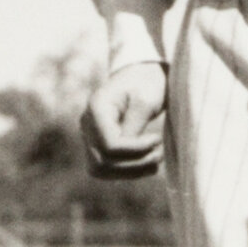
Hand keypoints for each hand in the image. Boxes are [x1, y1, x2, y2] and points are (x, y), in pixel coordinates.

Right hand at [81, 61, 168, 180]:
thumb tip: (127, 150)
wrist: (141, 75)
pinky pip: (107, 170)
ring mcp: (89, 137)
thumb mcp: (145, 100)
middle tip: (160, 153)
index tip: (157, 140)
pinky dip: (129, 171)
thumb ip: (134, 124)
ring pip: (102, 170)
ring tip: (156, 159)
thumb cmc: (146, 83)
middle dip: (135, 163)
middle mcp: (87, 124)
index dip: (136, 150)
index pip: (110, 145)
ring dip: (132, 171)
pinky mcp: (97, 147)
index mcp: (96, 108)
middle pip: (103, 161)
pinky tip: (148, 163)